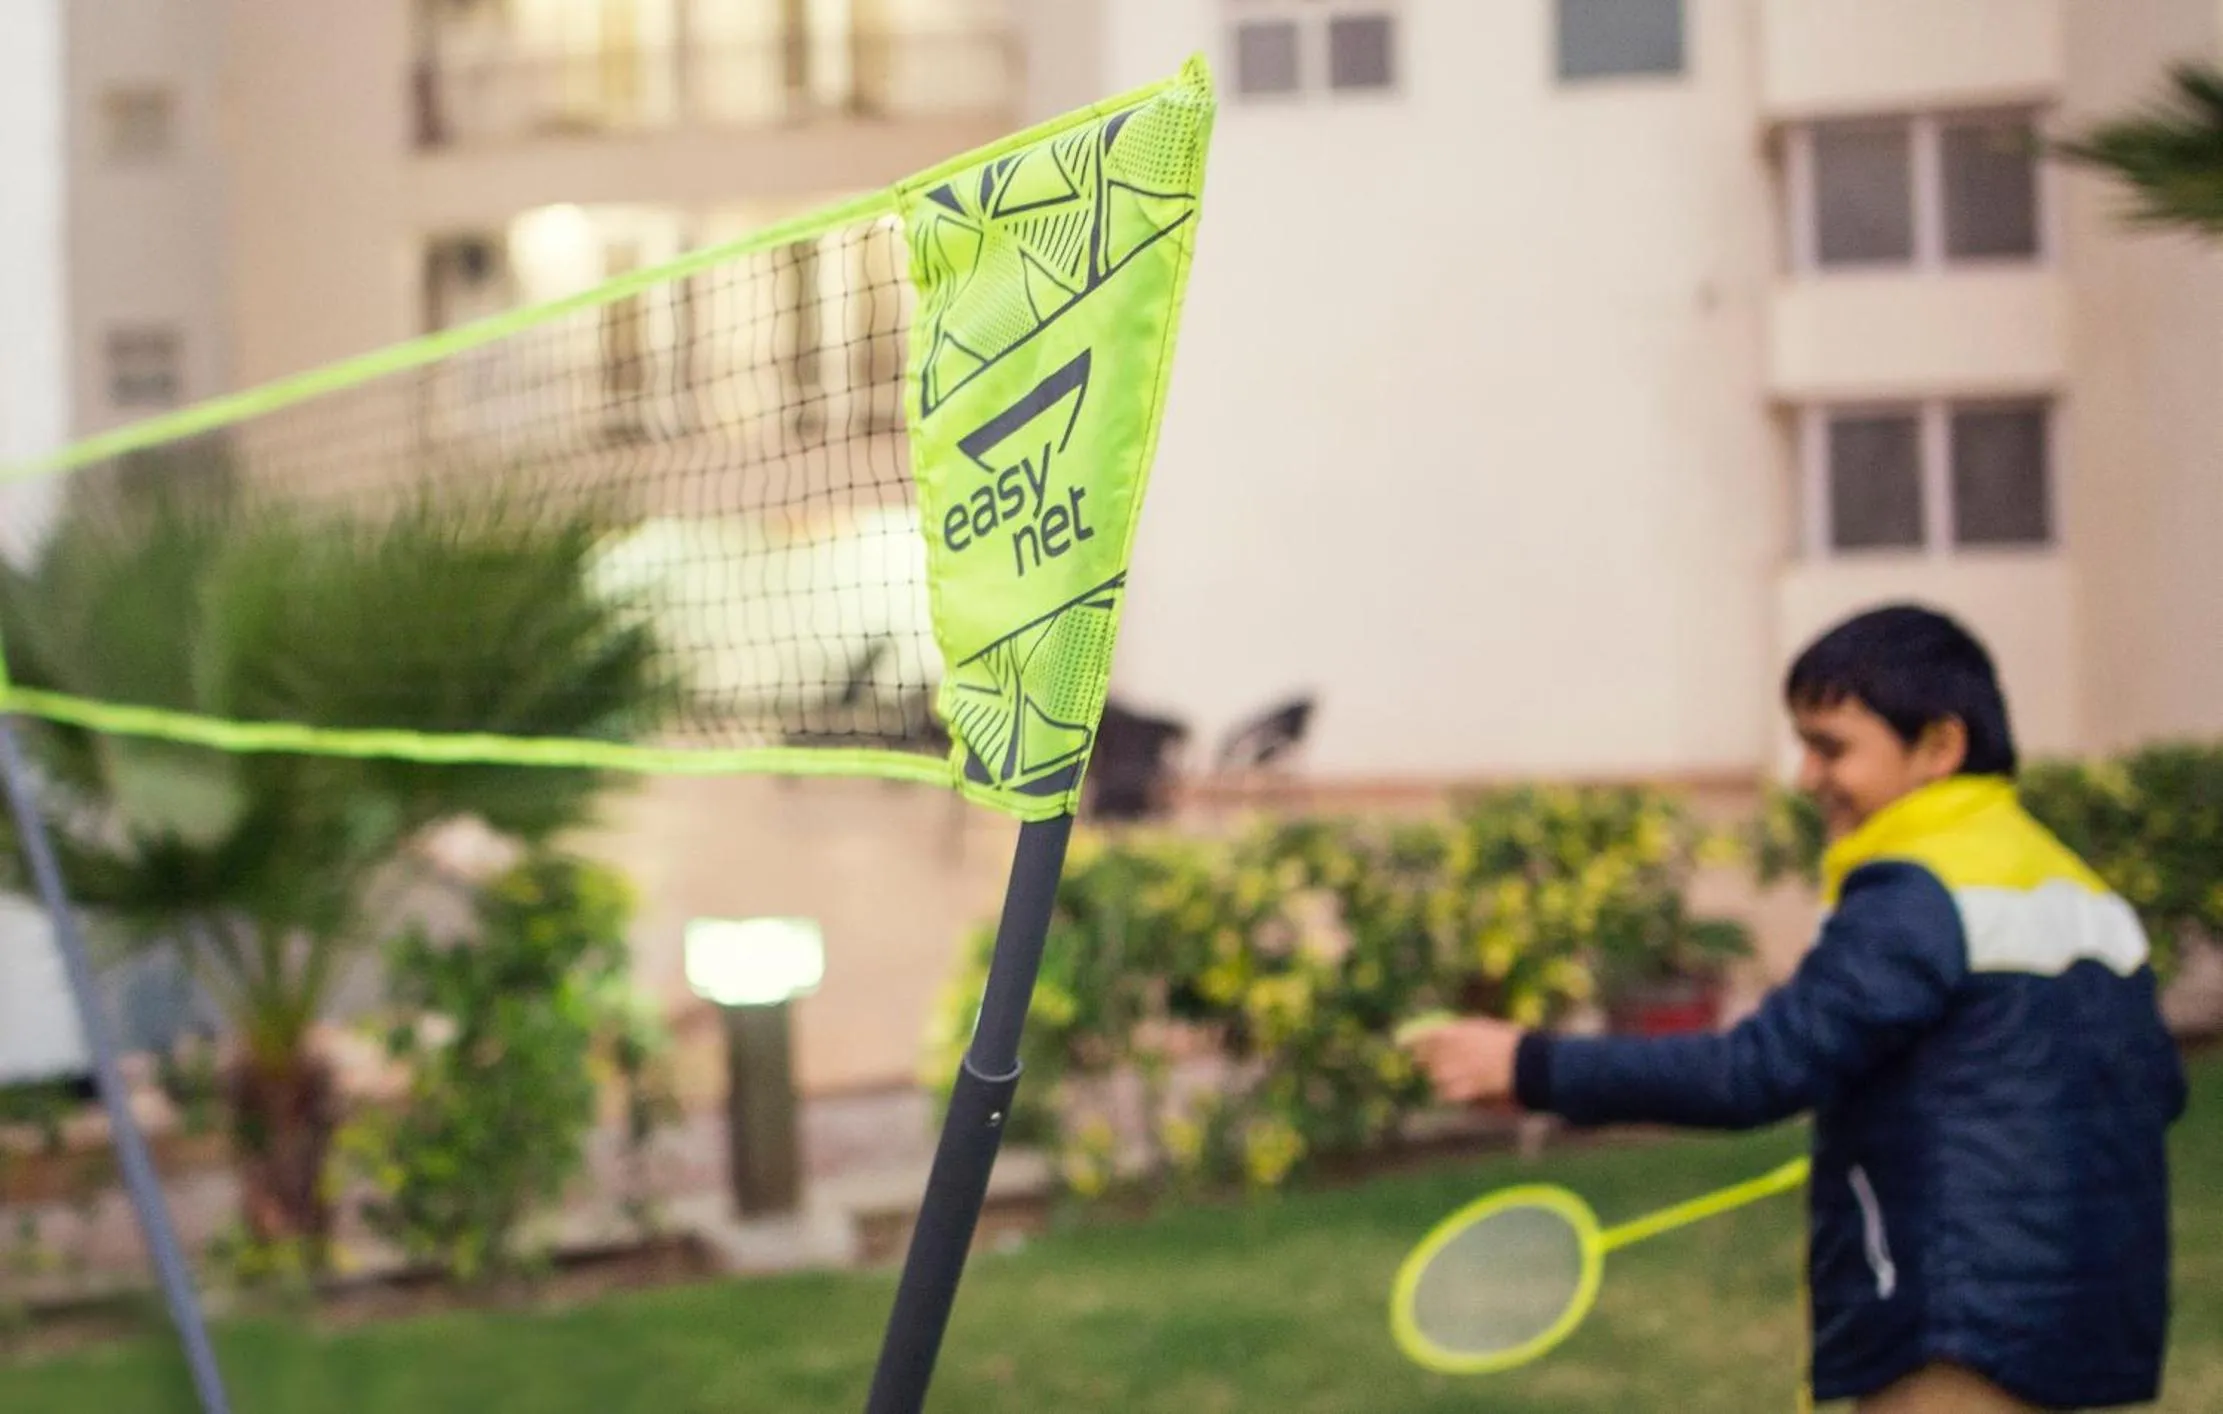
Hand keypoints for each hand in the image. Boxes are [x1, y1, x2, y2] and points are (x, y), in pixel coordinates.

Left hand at [1401, 1017, 1525, 1105]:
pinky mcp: (1468, 1088)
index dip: (1411, 1041)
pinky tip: (1459, 1091)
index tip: (1400, 1044)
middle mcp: (1456, 1049)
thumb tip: (1443, 1035)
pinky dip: (1451, 1093)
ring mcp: (1462, 1070)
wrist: (1532, 1064)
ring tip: (1454, 1078)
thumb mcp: (1487, 1030)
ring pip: (1436, 1078)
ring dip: (1441, 1079)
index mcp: (1461, 1031)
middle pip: (1428, 1059)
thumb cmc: (1514, 1046)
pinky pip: (1448, 1093)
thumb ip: (1463, 1033)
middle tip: (1422, 1065)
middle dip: (1424, 1063)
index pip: (1426, 1035)